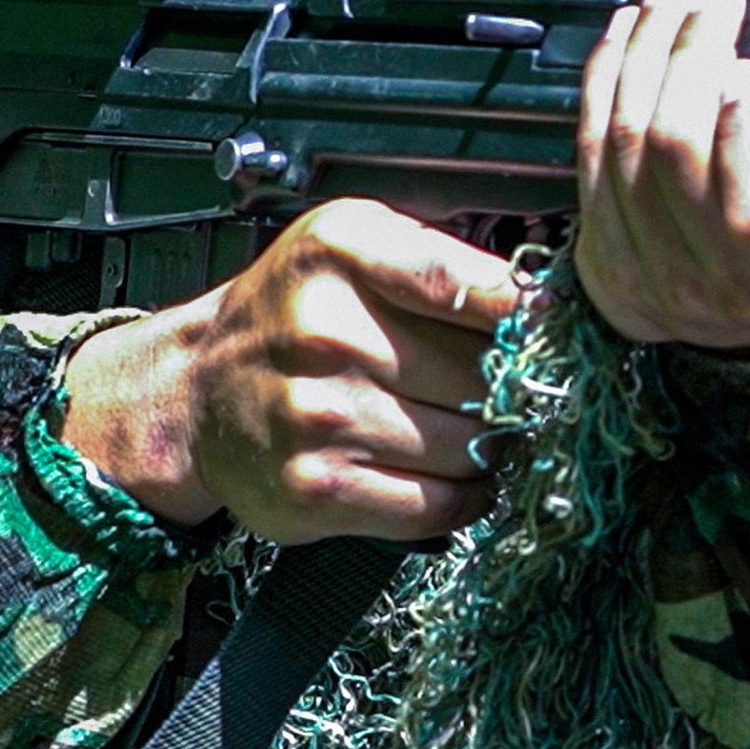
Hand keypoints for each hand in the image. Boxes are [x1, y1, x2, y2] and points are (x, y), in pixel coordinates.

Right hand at [57, 199, 520, 546]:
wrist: (196, 392)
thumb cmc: (290, 312)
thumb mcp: (347, 242)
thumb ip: (438, 255)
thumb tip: (542, 299)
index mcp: (340, 253)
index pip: (468, 285)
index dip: (527, 316)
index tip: (553, 333)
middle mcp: (325, 333)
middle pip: (480, 376)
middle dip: (510, 389)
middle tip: (513, 392)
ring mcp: (319, 417)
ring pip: (468, 445)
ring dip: (491, 447)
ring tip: (480, 431)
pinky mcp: (317, 489)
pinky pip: (436, 506)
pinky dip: (464, 497)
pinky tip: (458, 477)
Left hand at [573, 0, 749, 350]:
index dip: (741, 134)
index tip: (749, 67)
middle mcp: (722, 278)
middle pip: (677, 151)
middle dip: (688, 54)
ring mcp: (654, 267)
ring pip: (627, 141)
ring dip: (647, 50)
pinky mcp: (604, 249)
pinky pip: (590, 147)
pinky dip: (606, 76)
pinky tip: (629, 29)